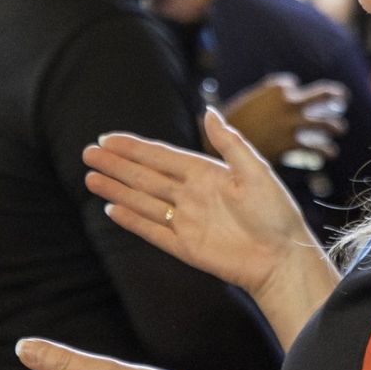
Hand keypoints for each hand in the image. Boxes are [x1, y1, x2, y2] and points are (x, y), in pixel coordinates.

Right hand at [85, 106, 316, 300]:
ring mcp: (185, 221)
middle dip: (116, 165)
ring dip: (116, 190)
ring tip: (90, 178)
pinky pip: (151, 230)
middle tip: (88, 153)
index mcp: (205, 173)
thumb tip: (208, 111)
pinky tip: (111, 210)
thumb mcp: (256, 171)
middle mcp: (190, 195)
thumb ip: (229, 143)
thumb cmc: (276, 213)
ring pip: (142, 201)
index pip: (161, 157)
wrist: (282, 257)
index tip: (108, 138)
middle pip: (144, 177)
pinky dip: (131, 221)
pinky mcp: (185, 246)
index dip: (134, 147)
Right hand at [221, 75, 347, 167]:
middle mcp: (287, 102)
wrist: (218, 145)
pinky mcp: (290, 143)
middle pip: (322, 95)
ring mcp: (290, 122)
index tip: (296, 94)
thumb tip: (283, 91)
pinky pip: (315, 147)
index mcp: (277, 87)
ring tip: (340, 129)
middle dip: (334, 96)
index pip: (293, 84)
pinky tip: (330, 154)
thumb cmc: (235, 124)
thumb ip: (269, 96)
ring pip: (323, 123)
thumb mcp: (250, 102)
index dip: (293, 90)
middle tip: (342, 98)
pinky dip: (325, 150)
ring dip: (334, 126)